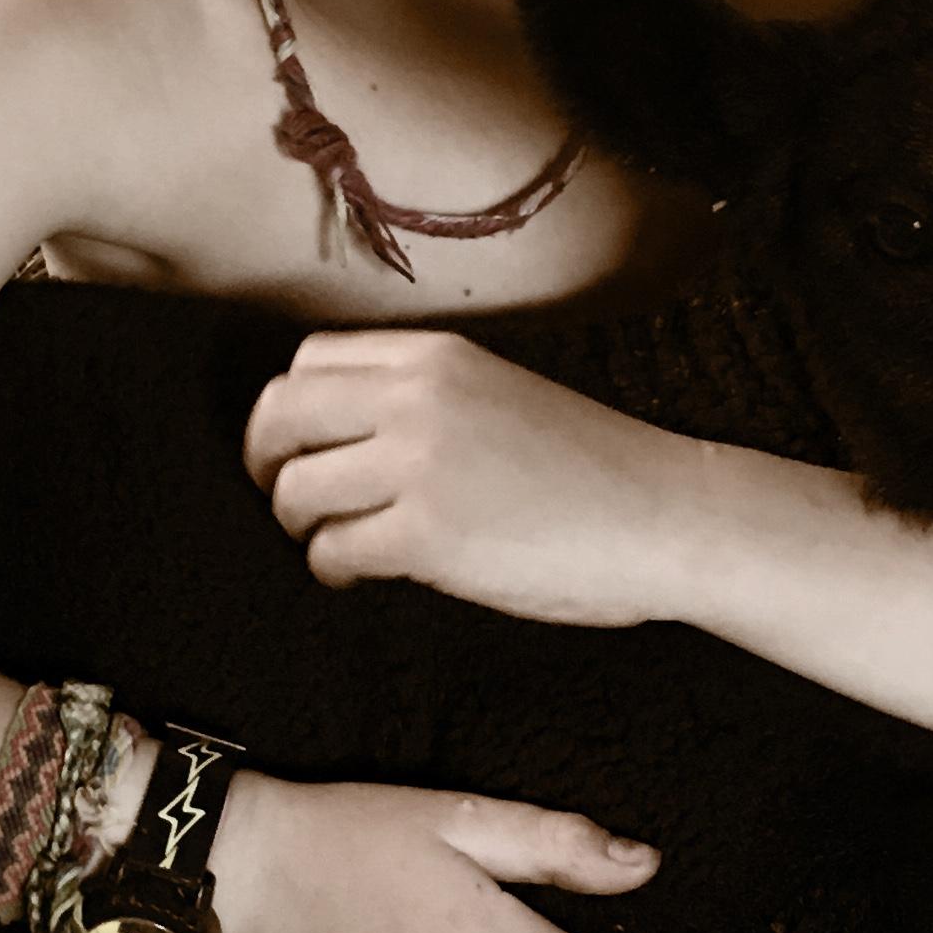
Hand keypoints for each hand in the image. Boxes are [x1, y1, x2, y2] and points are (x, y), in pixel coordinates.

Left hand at [242, 328, 690, 626]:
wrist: (665, 514)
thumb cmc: (594, 468)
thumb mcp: (499, 394)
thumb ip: (426, 398)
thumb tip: (343, 435)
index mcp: (435, 356)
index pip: (308, 363)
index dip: (289, 411)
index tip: (299, 446)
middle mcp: (416, 398)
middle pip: (280, 416)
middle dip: (267, 463)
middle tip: (283, 498)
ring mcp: (418, 464)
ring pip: (297, 490)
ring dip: (301, 525)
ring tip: (333, 543)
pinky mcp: (425, 535)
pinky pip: (332, 550)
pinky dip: (332, 568)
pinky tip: (361, 575)